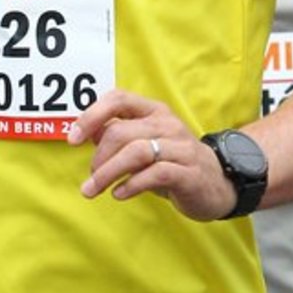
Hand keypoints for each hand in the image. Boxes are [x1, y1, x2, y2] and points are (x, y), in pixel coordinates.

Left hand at [68, 88, 236, 220]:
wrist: (219, 185)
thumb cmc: (172, 162)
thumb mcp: (143, 143)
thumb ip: (116, 135)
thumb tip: (85, 133)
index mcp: (153, 111)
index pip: (118, 99)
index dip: (91, 116)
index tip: (72, 140)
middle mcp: (167, 124)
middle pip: (120, 132)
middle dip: (98, 157)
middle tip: (91, 177)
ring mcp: (181, 147)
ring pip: (135, 152)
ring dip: (108, 173)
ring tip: (94, 189)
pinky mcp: (189, 172)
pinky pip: (154, 174)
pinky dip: (131, 184)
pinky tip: (119, 193)